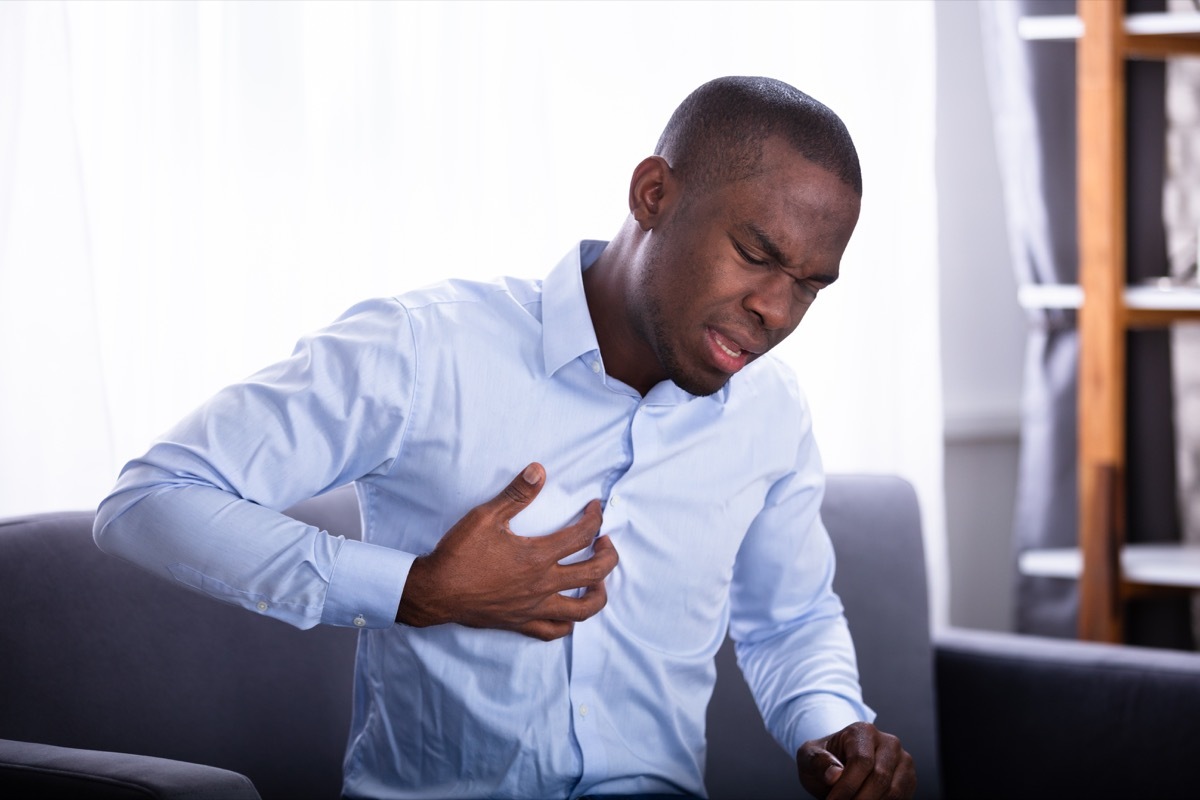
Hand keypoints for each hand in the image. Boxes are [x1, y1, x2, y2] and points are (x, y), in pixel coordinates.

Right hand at [395, 463, 617, 640]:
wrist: (436, 591)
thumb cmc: (460, 553)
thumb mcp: (486, 516)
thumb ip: (516, 494)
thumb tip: (539, 470)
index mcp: (538, 556)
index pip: (582, 535)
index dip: (595, 518)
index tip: (594, 509)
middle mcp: (542, 584)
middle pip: (594, 573)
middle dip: (608, 555)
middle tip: (605, 543)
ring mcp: (534, 608)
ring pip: (582, 610)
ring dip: (598, 594)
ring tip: (598, 580)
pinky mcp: (521, 623)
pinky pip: (554, 631)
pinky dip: (568, 623)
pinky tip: (568, 611)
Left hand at [796, 721, 915, 799]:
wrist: (837, 764)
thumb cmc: (822, 759)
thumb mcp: (809, 756)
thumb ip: (818, 762)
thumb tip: (834, 775)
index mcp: (863, 731)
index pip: (861, 762)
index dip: (847, 787)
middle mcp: (888, 742)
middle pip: (879, 778)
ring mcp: (902, 760)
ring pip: (893, 792)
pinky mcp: (908, 778)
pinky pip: (901, 798)